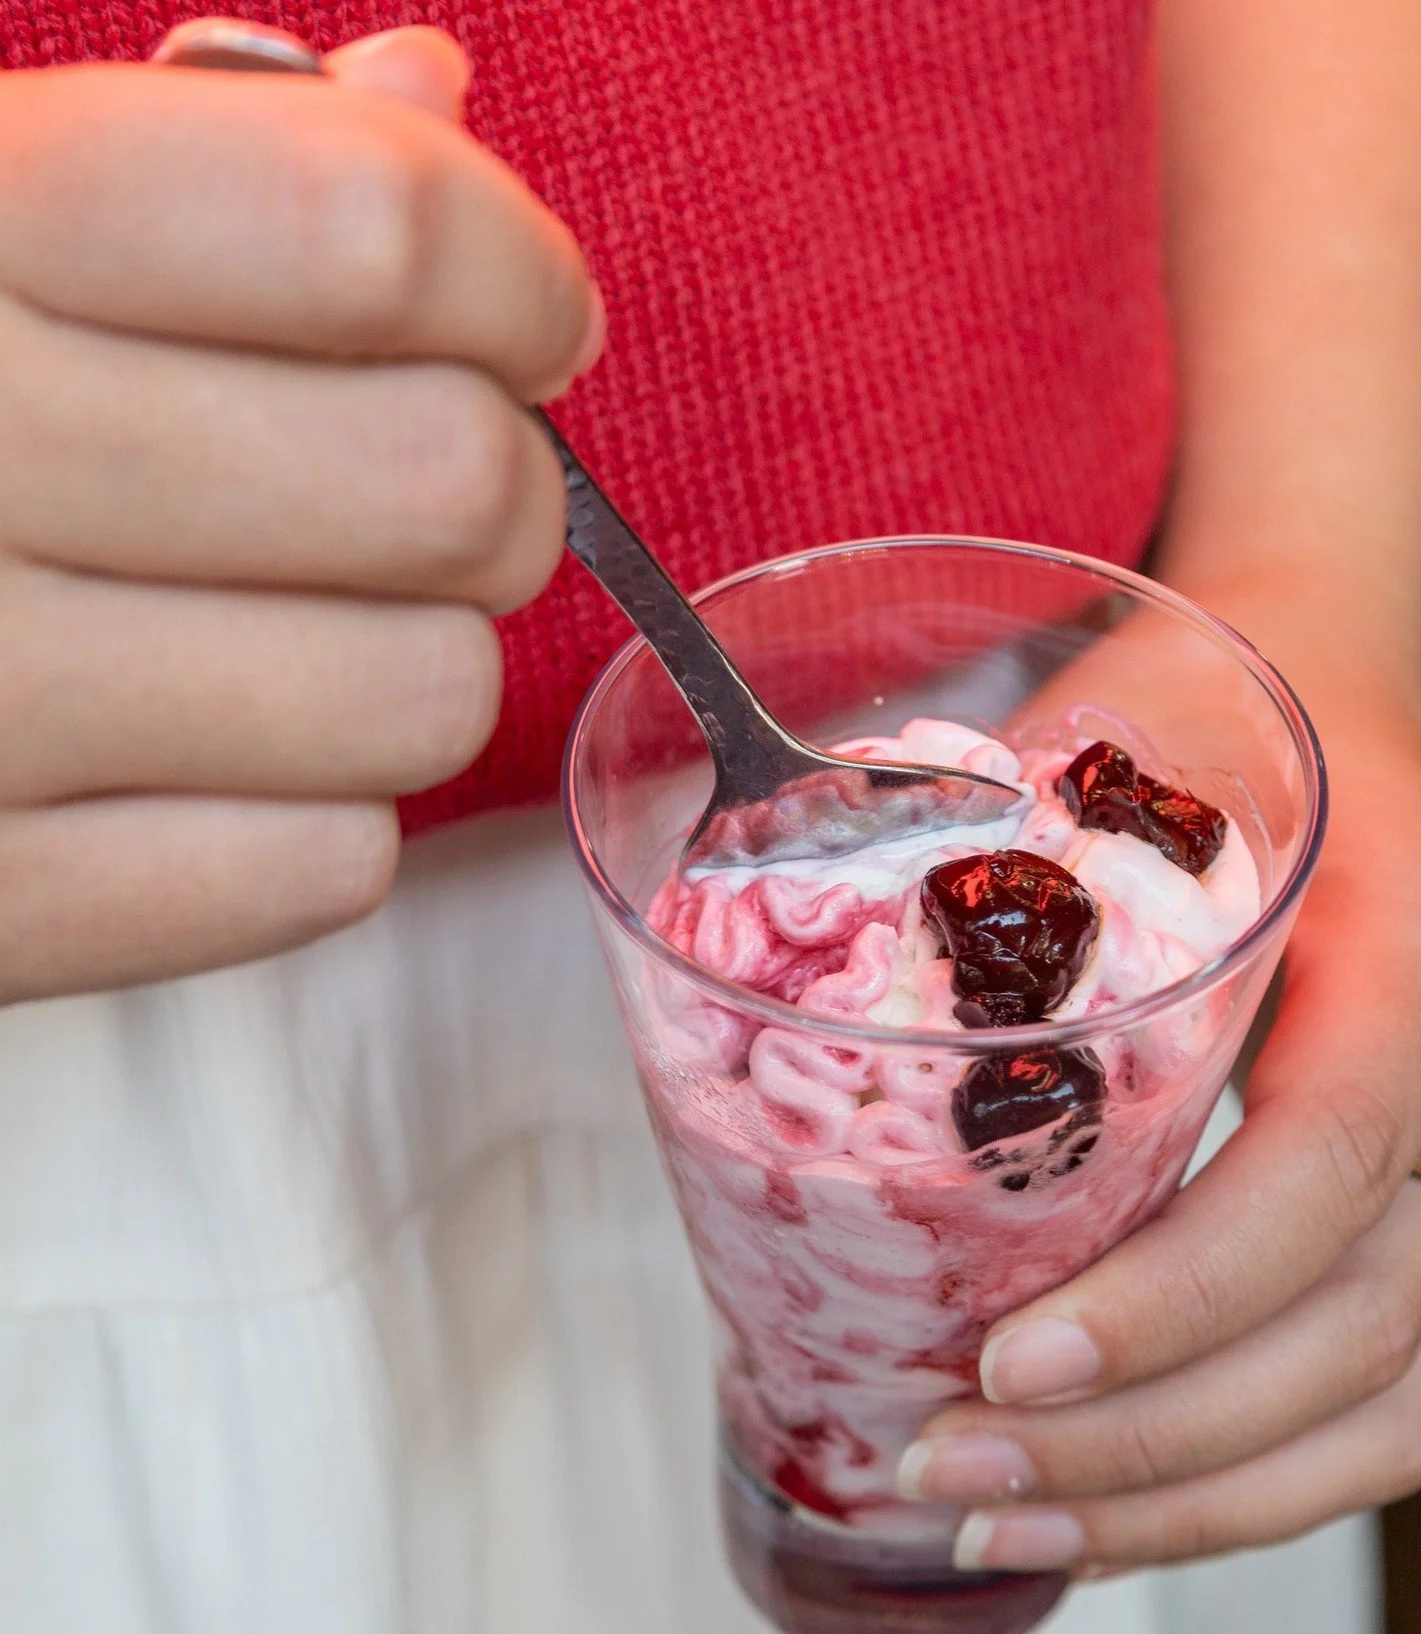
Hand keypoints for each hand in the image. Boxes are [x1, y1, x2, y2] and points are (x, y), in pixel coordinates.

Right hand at [0, 27, 601, 1000]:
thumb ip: (207, 152)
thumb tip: (428, 95)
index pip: (364, 229)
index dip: (513, 278)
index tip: (526, 321)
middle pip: (446, 485)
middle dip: (490, 490)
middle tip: (417, 496)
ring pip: (423, 700)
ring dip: (416, 664)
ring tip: (309, 632)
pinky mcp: (1, 910)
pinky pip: (330, 871)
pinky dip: (319, 818)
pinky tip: (217, 756)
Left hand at [897, 707, 1420, 1574]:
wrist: (1314, 707)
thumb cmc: (1199, 723)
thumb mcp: (1105, 747)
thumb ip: (989, 851)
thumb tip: (762, 932)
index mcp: (1399, 956)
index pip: (1330, 1160)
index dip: (1181, 1291)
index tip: (1011, 1361)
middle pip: (1357, 1332)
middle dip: (1149, 1441)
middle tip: (952, 1464)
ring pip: (1378, 1413)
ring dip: (1181, 1505)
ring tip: (992, 1525)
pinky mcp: (1385, 1239)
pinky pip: (1357, 1415)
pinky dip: (1223, 1492)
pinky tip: (1080, 1518)